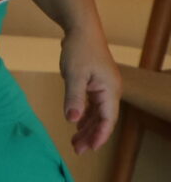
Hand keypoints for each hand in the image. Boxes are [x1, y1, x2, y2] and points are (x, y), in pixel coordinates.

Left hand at [60, 26, 121, 154]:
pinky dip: (85, 116)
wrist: (81, 30)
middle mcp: (111, 91)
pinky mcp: (96, 84)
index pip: (107, 120)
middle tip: (77, 150)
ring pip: (97, 114)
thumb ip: (74, 98)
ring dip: (87, 127)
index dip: (99, 136)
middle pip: (103, 120)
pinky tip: (76, 124)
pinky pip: (93, 106)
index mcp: (110, 91)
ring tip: (75, 142)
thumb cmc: (79, 50)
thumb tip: (72, 120)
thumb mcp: (74, 75)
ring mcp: (104, 88)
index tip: (90, 149)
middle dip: (91, 135)